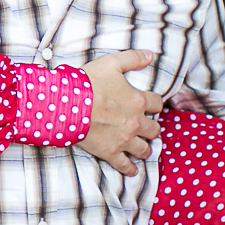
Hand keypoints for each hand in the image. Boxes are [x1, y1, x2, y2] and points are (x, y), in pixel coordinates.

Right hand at [75, 49, 164, 176]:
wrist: (68, 104)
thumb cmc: (88, 82)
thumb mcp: (111, 63)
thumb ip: (133, 58)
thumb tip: (151, 55)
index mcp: (138, 100)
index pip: (157, 104)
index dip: (154, 104)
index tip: (149, 105)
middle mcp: (135, 122)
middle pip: (154, 129)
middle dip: (151, 128)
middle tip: (145, 127)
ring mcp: (124, 140)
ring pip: (144, 149)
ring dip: (145, 148)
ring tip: (142, 147)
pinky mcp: (111, 153)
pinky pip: (125, 166)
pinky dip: (130, 169)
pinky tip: (132, 170)